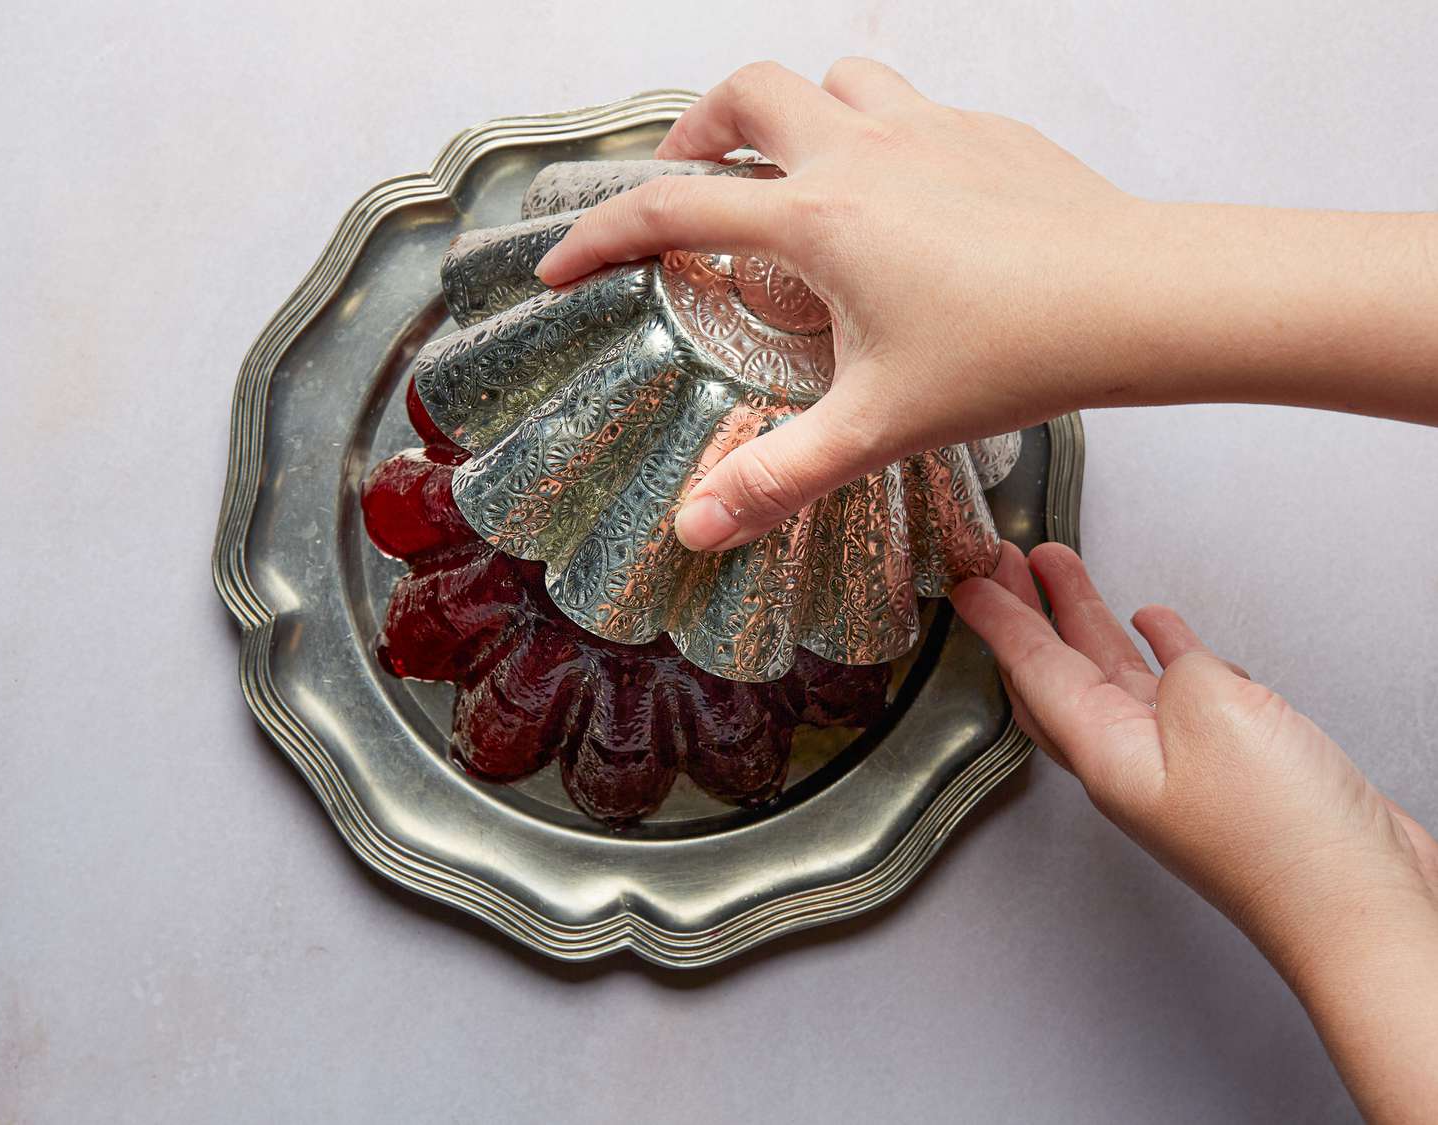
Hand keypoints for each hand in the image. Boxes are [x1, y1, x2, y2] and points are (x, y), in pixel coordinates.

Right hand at [538, 58, 1140, 549]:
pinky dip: (876, 131)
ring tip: (789, 174)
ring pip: (835, 77)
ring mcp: (928, 129)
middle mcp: (862, 153)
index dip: (601, 237)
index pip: (673, 210)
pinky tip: (898, 198)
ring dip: (795, 113)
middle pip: (745, 94)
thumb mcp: (880, 426)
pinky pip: (908, 103)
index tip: (565, 265)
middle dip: (696, 134)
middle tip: (687, 187)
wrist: (1140, 299)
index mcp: (818, 220)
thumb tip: (697, 529)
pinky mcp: (985, 132)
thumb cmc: (1016, 353)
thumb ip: (780, 477)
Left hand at [952, 541, 1437, 1122]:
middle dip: (1025, 609)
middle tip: (999, 560)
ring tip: (1057, 568)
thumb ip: (1177, 673)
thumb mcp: (1217, 716)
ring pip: (1109, 673)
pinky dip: (1158, 649)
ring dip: (1082, 617)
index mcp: (1105, 752)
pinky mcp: (1226, 762)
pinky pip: (1173, 690)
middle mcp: (1129, 759)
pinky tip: (1153, 624)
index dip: (997, 618)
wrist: (1363, 907)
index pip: (1032, 669)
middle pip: (1056, 669)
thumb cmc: (1286, 839)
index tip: (964, 580)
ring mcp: (1176, 761)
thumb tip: (1171, 658)